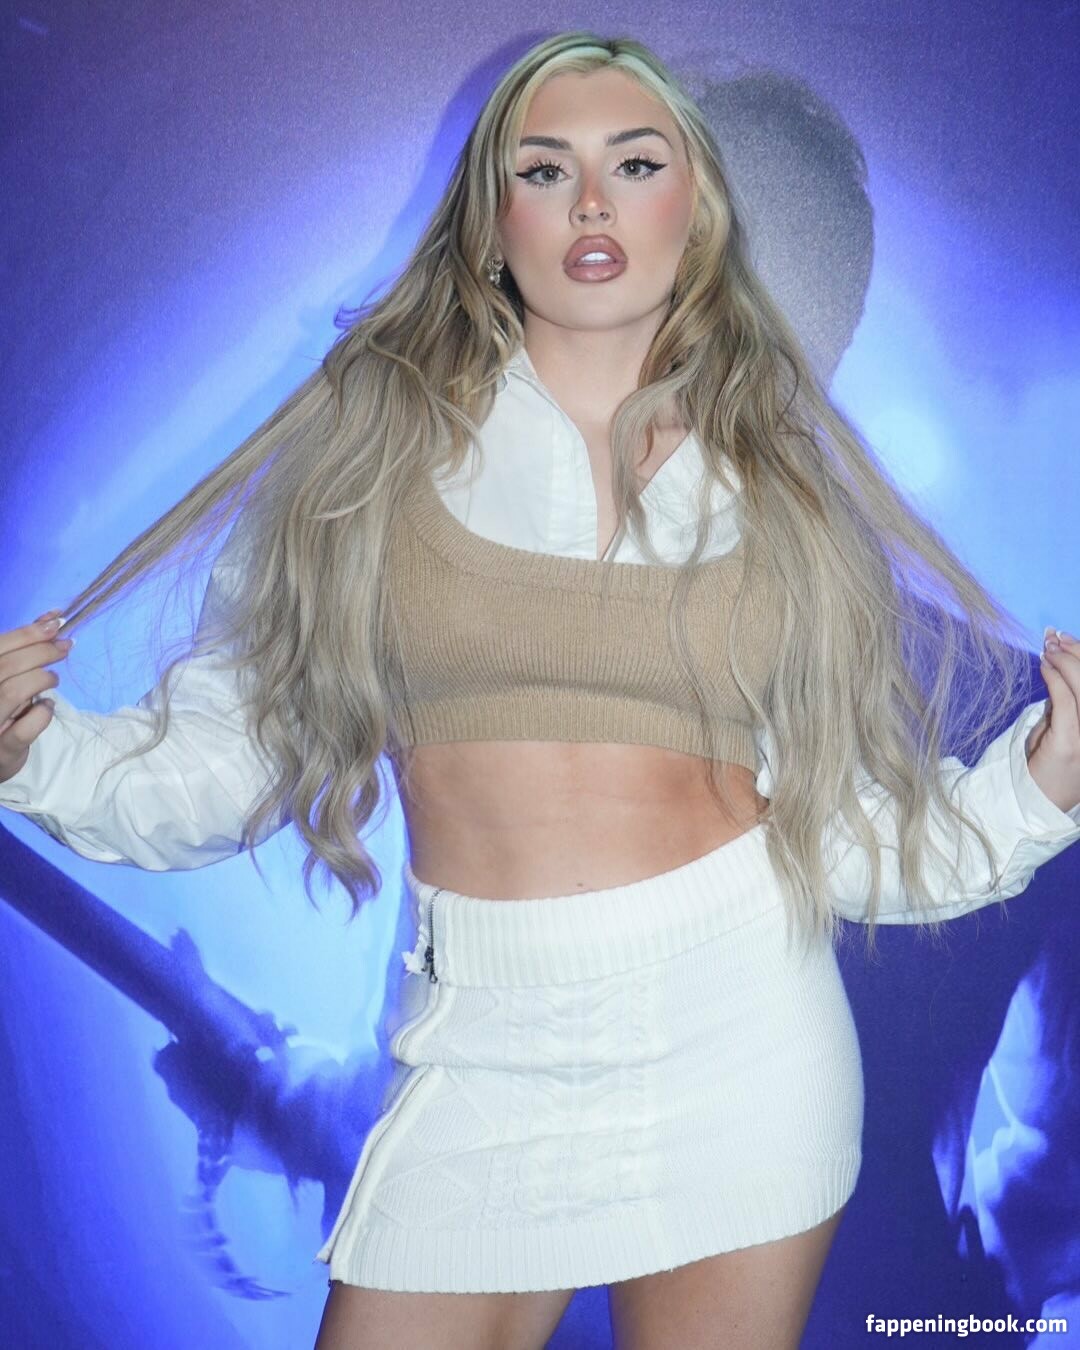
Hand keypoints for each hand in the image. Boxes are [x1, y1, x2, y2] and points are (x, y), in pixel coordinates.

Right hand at [0, 610, 73, 783]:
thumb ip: (24, 648)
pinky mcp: (2, 750)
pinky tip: (48, 706)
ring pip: (12, 691)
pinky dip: (42, 714)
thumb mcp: (8, 675)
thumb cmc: (2, 708)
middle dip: (41, 651)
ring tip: (53, 678)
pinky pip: (24, 730)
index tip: (55, 623)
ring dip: (41, 679)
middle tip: (65, 646)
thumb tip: (51, 618)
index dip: (27, 633)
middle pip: (7, 666)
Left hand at [1025, 628, 1079, 814]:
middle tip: (1054, 639)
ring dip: (1065, 661)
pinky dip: (1055, 678)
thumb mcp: (1063, 728)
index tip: (1068, 639)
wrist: (1039, 801)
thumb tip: (1060, 669)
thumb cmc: (1050, 765)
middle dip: (1076, 652)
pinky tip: (1044, 666)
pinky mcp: (1072, 743)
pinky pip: (1066, 702)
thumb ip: (1067, 703)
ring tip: (1048, 649)